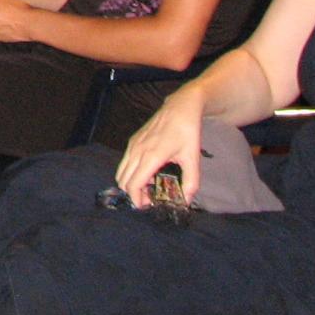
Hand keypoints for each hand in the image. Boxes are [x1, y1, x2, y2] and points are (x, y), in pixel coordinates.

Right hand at [114, 90, 206, 207]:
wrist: (180, 108)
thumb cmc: (187, 132)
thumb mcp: (193, 159)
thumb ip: (190, 182)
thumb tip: (186, 201)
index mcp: (151, 157)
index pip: (133, 184)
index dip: (137, 199)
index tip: (148, 206)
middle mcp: (137, 151)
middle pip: (123, 180)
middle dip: (134, 193)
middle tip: (151, 198)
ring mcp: (133, 144)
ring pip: (121, 171)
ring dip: (131, 183)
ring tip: (149, 186)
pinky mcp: (133, 140)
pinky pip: (125, 162)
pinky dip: (131, 172)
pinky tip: (149, 172)